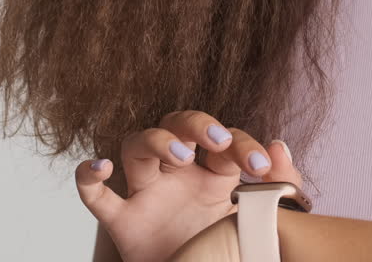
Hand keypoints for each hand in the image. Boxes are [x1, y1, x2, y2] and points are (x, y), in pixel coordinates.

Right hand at [75, 110, 301, 261]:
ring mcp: (146, 194)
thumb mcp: (261, 216)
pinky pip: (94, 194)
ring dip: (156, 141)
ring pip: (135, 145)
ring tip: (180, 156)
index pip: (224, 139)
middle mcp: (177, 174)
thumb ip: (282, 184)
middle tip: (218, 140)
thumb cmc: (225, 248)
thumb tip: (279, 145)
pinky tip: (102, 167)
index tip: (261, 167)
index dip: (243, 144)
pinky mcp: (122, 221)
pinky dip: (89, 176)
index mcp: (213, 172)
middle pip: (176, 124)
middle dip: (197, 123)